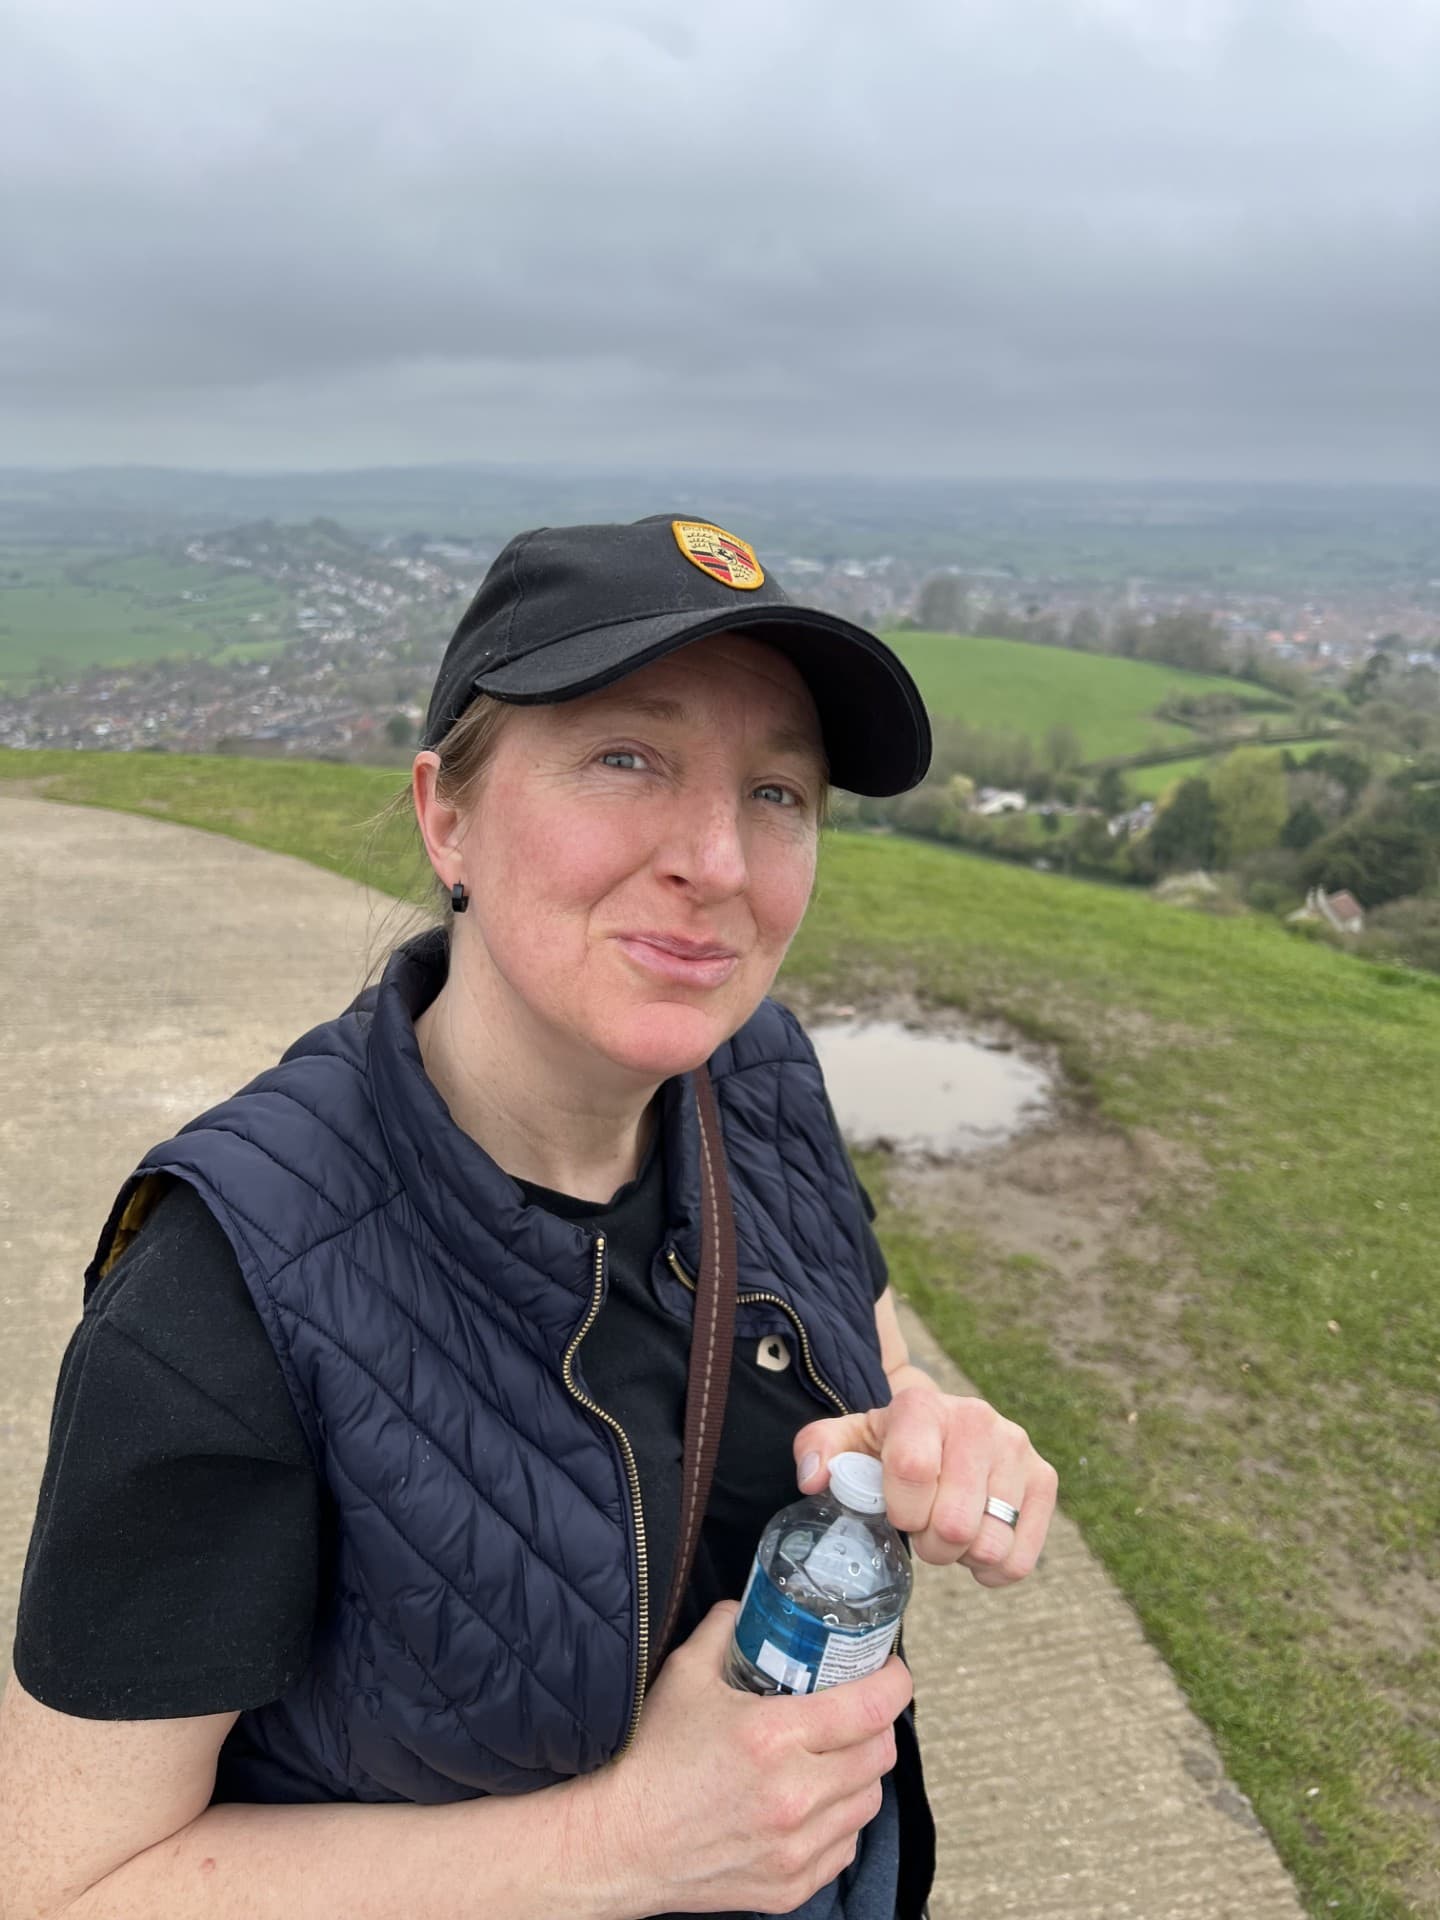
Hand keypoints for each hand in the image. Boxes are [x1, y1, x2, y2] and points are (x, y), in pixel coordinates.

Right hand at [584, 1599, 911, 1916]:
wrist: (622, 1841)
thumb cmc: (651, 1760)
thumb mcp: (685, 1674)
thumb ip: (726, 1629)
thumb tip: (750, 1606)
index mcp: (772, 1737)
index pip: (870, 1706)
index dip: (894, 1681)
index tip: (892, 1671)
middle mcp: (793, 1795)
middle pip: (880, 1753)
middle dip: (877, 1724)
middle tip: (860, 1708)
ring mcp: (796, 1846)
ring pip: (869, 1801)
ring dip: (860, 1772)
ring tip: (835, 1755)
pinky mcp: (793, 1884)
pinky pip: (847, 1845)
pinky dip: (840, 1820)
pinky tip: (814, 1801)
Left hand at [792, 1381, 1058, 1586]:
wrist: (939, 1428)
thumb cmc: (888, 1444)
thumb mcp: (847, 1440)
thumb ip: (817, 1450)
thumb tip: (813, 1480)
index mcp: (922, 1406)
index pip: (913, 1471)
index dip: (901, 1509)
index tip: (896, 1512)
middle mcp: (977, 1418)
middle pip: (955, 1520)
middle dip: (930, 1543)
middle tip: (923, 1529)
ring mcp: (1017, 1448)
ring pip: (990, 1544)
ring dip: (962, 1555)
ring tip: (951, 1530)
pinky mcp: (1045, 1477)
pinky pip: (1021, 1557)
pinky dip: (994, 1569)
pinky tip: (976, 1547)